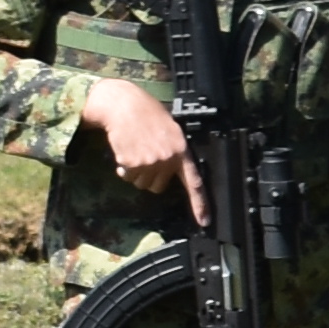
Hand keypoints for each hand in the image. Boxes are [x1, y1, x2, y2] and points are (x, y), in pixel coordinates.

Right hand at [84, 73, 204, 217]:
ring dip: (135, 172)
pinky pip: (127, 176)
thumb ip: (176, 152)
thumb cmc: (147, 114)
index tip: (205, 221)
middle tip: (146, 157)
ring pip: (141, 183)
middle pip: (158, 187)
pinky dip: (123, 167)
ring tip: (136, 150)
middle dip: (150, 177)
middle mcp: (168, 159)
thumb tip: (174, 172)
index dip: (200, 204)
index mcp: (182, 151)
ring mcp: (150, 162)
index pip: (195, 183)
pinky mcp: (132, 163)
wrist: (124, 106)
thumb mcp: (172, 131)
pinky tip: (125, 150)